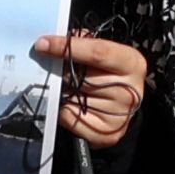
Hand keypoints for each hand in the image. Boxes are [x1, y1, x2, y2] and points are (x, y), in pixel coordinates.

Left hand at [33, 33, 149, 149]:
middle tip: (58, 71)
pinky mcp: (107, 132)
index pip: (97, 52)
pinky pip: (70, 118)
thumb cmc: (108, 73)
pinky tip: (74, 105)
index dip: (67, 47)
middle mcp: (130, 89)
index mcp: (132, 63)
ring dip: (64, 93)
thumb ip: (83, 42)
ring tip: (73, 90)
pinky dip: (65, 111)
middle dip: (63, 73)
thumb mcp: (103, 51)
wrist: (121, 105)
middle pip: (82, 78)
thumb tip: (52, 41)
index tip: (42, 44)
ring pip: (74, 98)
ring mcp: (120, 114)